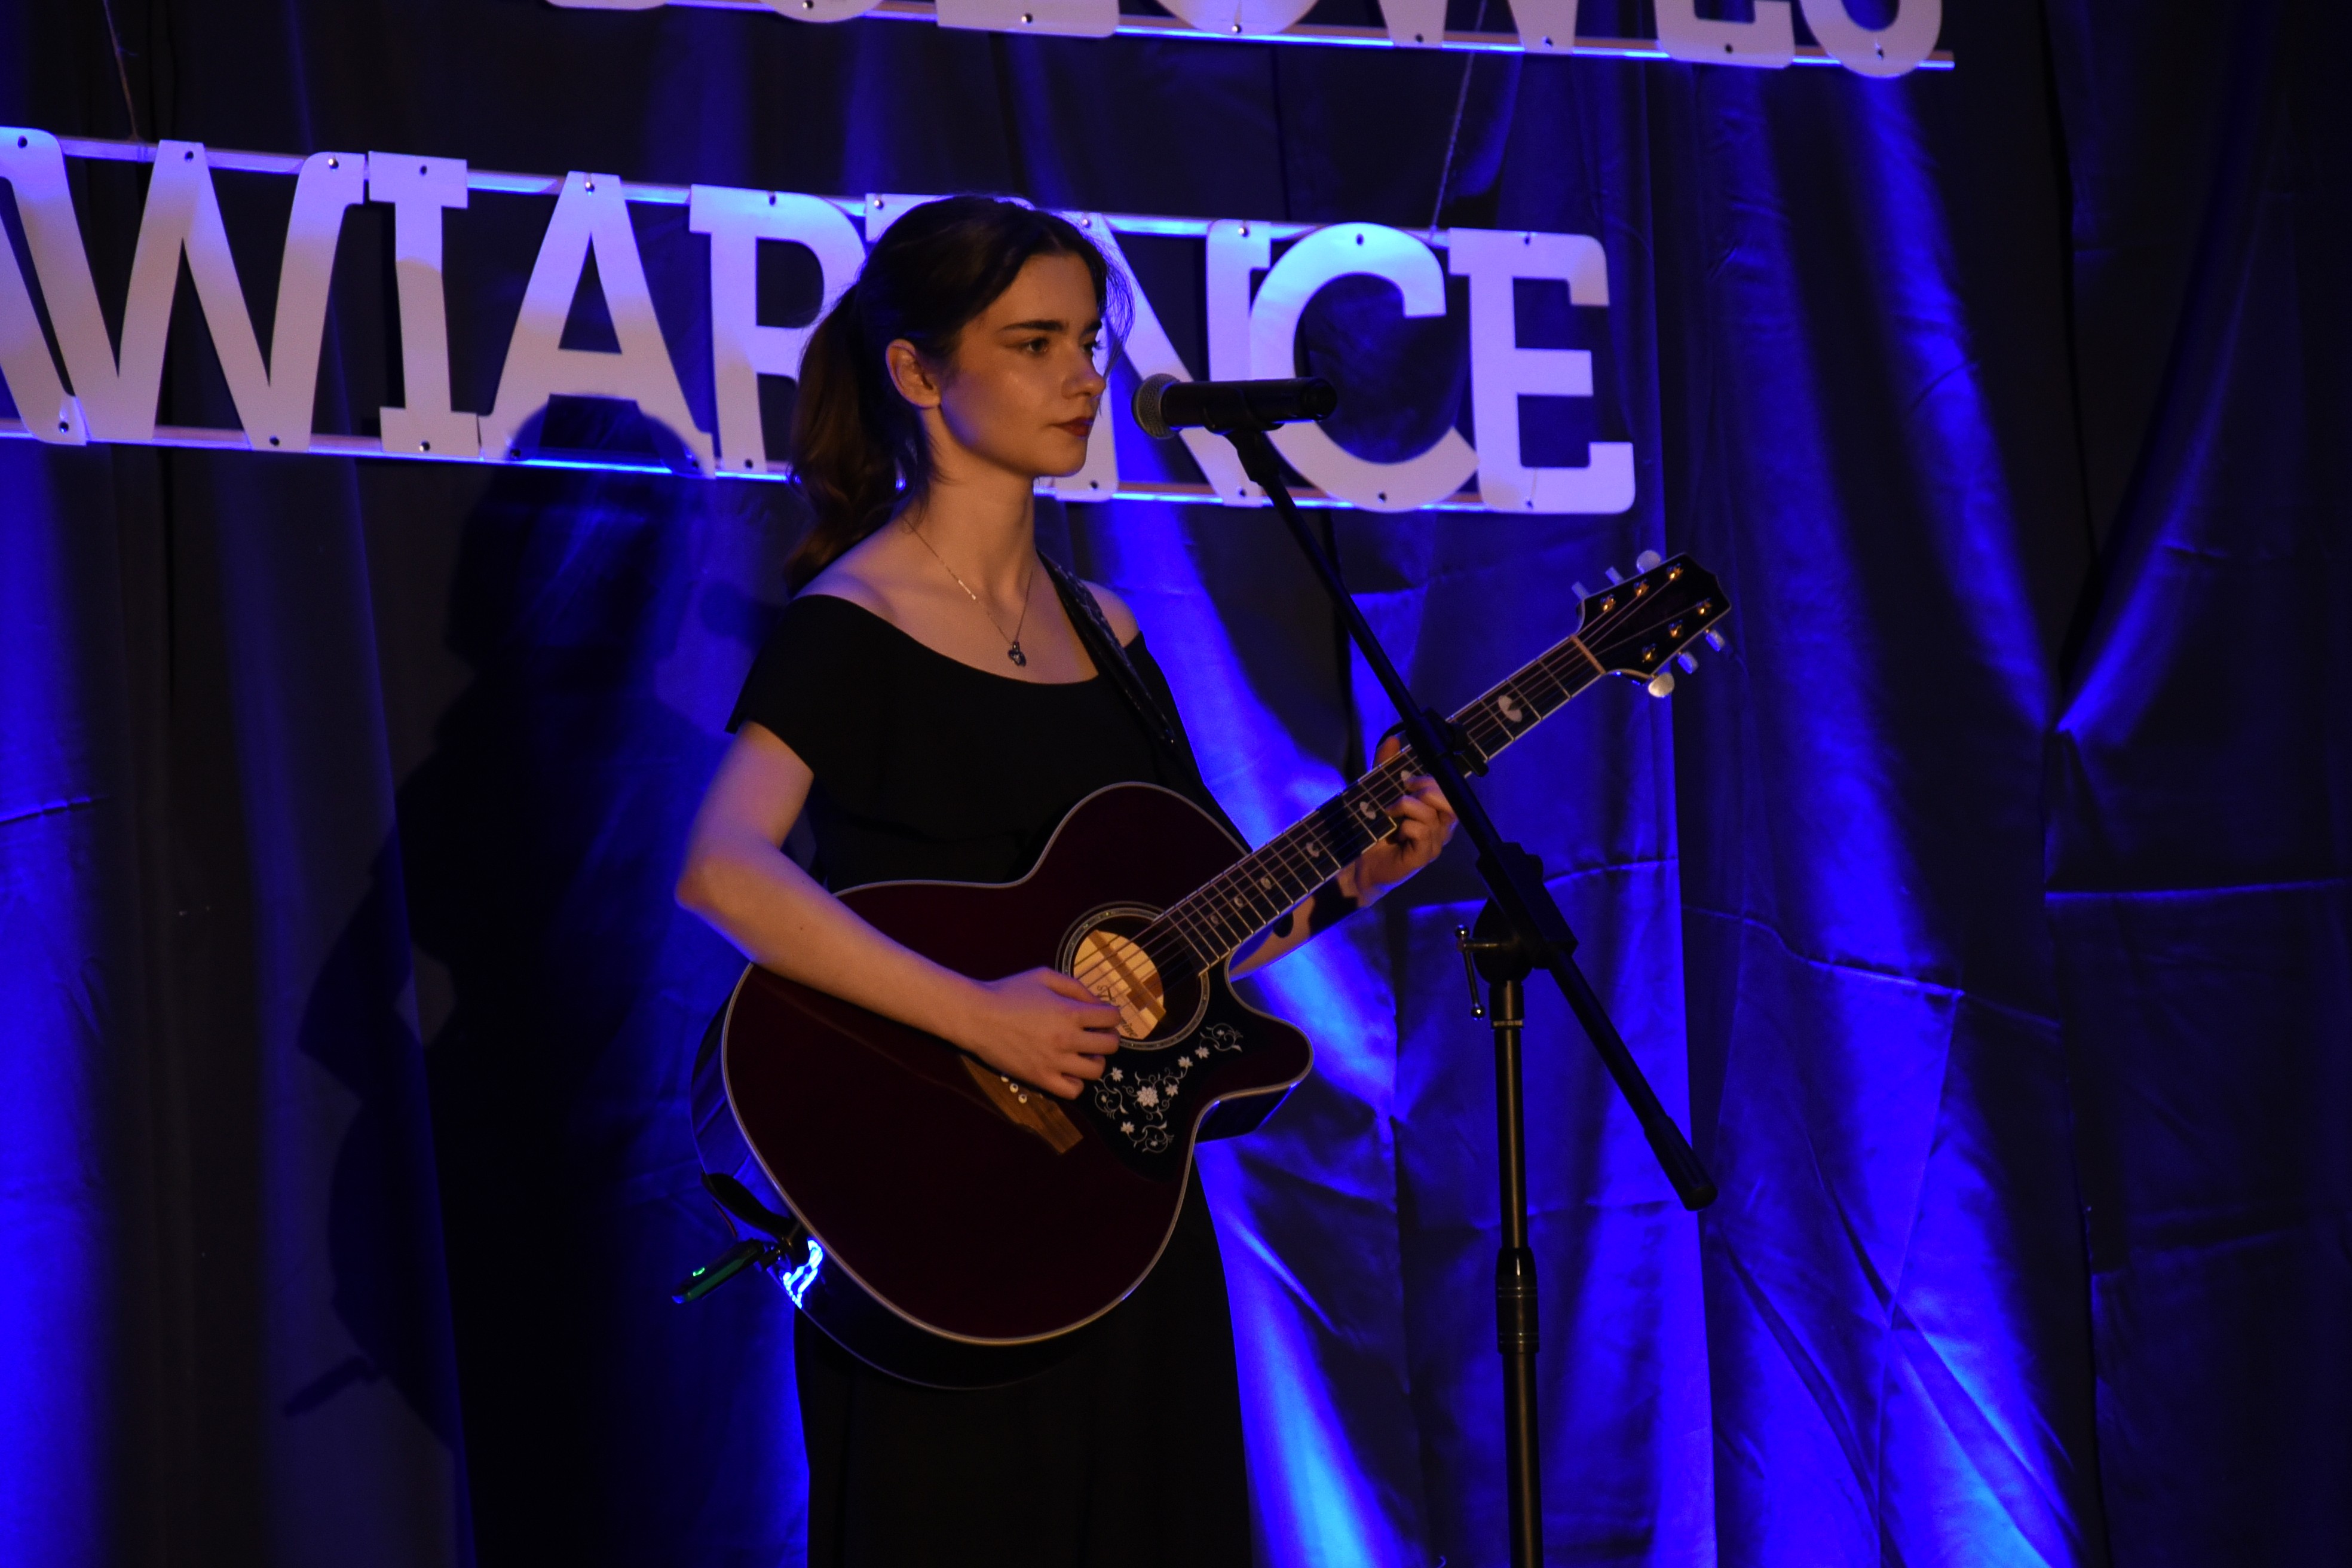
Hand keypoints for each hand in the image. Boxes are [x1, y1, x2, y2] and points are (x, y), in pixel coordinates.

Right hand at [957, 967, 1121, 1098]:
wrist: (977, 1017)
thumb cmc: (1009, 993)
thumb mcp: (1044, 976)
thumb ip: (1075, 987)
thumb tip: (1097, 1004)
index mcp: (1070, 1012)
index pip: (1112, 1018)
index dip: (1110, 1015)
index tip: (1101, 1016)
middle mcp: (1067, 1039)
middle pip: (1110, 1045)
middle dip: (1108, 1037)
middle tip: (1095, 1034)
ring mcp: (1055, 1062)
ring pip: (1096, 1070)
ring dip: (1095, 1060)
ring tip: (1083, 1053)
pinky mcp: (1041, 1079)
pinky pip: (1074, 1090)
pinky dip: (1076, 1082)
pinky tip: (1067, 1070)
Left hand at [1346, 734, 1458, 903]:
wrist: (1360, 865)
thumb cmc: (1375, 830)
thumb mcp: (1380, 792)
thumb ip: (1387, 766)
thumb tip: (1393, 738)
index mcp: (1435, 814)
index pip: (1449, 791)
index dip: (1432, 781)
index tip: (1409, 780)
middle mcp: (1440, 829)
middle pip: (1448, 801)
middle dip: (1424, 790)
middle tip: (1402, 793)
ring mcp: (1432, 844)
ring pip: (1432, 815)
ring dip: (1407, 807)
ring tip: (1390, 813)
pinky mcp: (1421, 857)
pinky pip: (1422, 833)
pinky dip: (1407, 826)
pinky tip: (1395, 831)